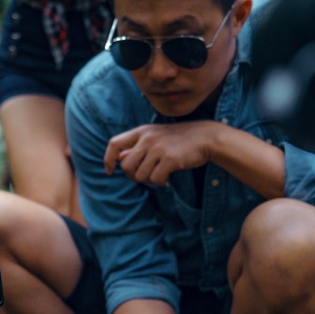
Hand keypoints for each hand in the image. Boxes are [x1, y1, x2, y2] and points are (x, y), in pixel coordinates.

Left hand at [104, 121, 221, 185]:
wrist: (206, 138)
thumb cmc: (178, 140)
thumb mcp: (155, 137)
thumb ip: (137, 147)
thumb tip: (118, 160)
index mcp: (141, 131)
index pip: (114, 144)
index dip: (108, 159)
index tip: (109, 171)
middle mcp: (147, 138)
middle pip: (125, 166)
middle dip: (133, 175)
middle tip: (146, 174)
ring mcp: (159, 148)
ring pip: (140, 176)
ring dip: (149, 179)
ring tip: (160, 173)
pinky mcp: (170, 159)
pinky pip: (155, 180)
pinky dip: (161, 182)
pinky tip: (168, 177)